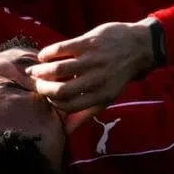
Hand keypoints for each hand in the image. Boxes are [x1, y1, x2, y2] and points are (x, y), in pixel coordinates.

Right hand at [26, 20, 155, 116]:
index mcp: (101, 96)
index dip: (53, 103)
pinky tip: (42, 56)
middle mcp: (96, 79)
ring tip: (34, 71)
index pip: (68, 106)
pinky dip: (48, 53)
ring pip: (58, 69)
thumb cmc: (119, 73)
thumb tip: (66, 132)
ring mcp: (92, 59)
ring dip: (41, 71)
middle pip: (60, 90)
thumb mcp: (108, 96)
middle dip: (42, 89)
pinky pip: (62, 48)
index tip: (47, 96)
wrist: (140, 46)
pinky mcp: (89, 41)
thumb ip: (87, 113)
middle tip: (34, 84)